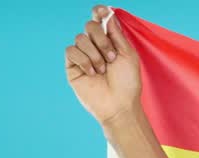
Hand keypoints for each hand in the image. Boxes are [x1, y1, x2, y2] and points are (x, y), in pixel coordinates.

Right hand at [64, 5, 140, 127]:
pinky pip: (71, 51)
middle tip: (112, 57)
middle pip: (89, 25)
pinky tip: (92, 73)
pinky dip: (84, 61)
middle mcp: (95, 46)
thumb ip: (117, 34)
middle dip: (102, 39)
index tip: (102, 11)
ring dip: (95, 55)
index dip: (99, 12)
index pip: (100, 20)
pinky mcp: (72, 66)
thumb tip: (109, 13)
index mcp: (109, 41)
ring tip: (103, 70)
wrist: (119, 105)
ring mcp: (83, 55)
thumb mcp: (128, 55)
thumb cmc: (128, 83)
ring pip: (80, 39)